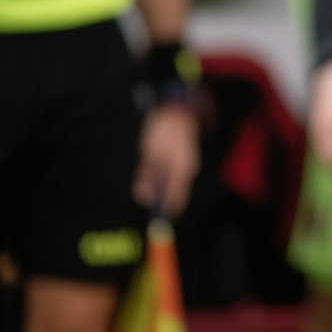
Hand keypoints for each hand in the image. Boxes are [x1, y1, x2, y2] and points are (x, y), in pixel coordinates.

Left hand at [133, 103, 199, 217]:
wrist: (177, 109)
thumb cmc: (163, 130)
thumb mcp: (149, 153)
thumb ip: (146, 176)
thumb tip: (144, 197)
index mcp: (181, 171)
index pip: (175, 200)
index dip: (165, 212)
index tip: (154, 221)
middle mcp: (187, 171)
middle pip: (175, 195)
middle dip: (161, 202)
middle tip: (146, 203)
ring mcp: (187, 165)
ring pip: (174, 186)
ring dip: (161, 190)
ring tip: (145, 188)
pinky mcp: (184, 159)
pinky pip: (174, 177)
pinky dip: (163, 181)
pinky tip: (153, 177)